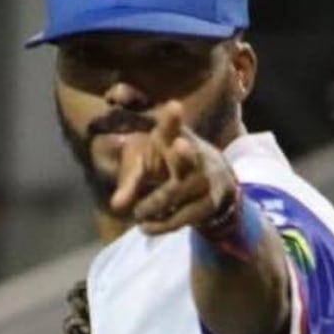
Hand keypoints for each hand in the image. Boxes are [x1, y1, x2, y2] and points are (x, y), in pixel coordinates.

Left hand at [109, 101, 236, 234]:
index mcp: (177, 140)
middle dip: (184, 152)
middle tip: (180, 144)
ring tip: (138, 213)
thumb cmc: (173, 170)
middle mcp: (195, 156)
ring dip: (154, 204)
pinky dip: (162, 224)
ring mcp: (204, 180)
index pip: (173, 128)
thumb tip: (116, 205)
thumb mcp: (149, 167)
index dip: (172, 120)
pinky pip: (184, 216)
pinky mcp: (209, 203)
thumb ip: (130, 182)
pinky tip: (147, 227)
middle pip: (188, 156)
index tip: (173, 106)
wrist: (216, 187)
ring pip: (177, 192)